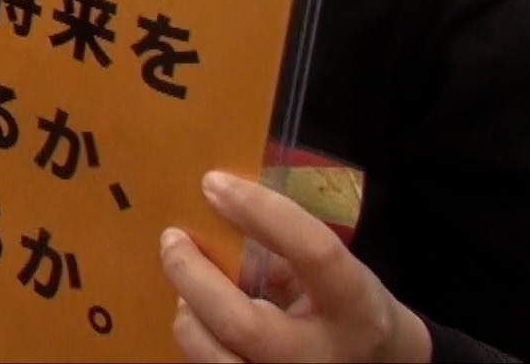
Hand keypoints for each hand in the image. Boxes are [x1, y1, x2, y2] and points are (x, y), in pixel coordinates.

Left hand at [161, 172, 431, 362]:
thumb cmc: (352, 311)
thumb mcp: (339, 274)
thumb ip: (288, 249)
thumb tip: (219, 212)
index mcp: (357, 310)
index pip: (314, 253)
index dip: (263, 213)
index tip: (215, 184)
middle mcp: (322, 357)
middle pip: (243, 325)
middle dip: (194, 276)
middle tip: (172, 240)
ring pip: (215, 359)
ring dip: (188, 314)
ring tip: (186, 287)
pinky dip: (197, 338)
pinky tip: (198, 316)